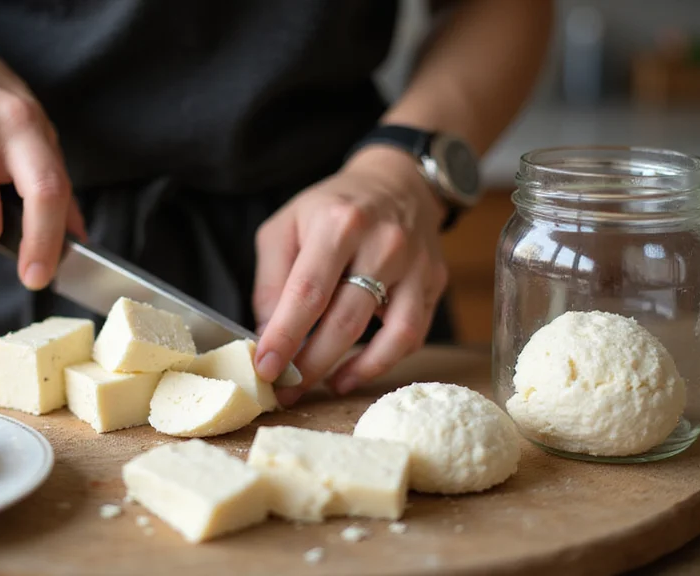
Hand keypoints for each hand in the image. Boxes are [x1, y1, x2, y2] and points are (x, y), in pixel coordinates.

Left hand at [252, 146, 449, 404]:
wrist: (396, 183)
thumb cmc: (332, 209)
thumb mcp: (285, 227)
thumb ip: (271, 280)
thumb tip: (267, 336)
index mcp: (338, 223)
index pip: (308, 292)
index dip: (285, 336)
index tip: (266, 367)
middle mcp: (383, 242)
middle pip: (345, 320)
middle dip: (310, 364)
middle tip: (285, 389)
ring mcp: (415, 264)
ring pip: (388, 334)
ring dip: (348, 369)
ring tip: (316, 386)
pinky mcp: (434, 281)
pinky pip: (411, 335)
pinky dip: (380, 363)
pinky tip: (350, 374)